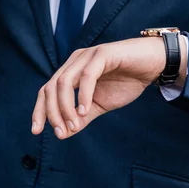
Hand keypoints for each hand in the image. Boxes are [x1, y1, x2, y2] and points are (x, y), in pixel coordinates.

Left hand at [31, 36, 187, 139]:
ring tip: (74, 125)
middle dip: (52, 112)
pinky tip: (85, 110)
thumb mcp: (100, 104)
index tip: (36, 131)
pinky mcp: (102, 54)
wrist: (152, 64)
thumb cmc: (126, 81)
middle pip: (51, 87)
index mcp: (71, 71)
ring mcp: (87, 56)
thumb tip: (63, 133)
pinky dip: (83, 94)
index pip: (46, 91)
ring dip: (66, 107)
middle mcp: (74, 62)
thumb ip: (81, 117)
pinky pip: (87, 75)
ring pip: (64, 81)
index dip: (40, 110)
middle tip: (61, 132)